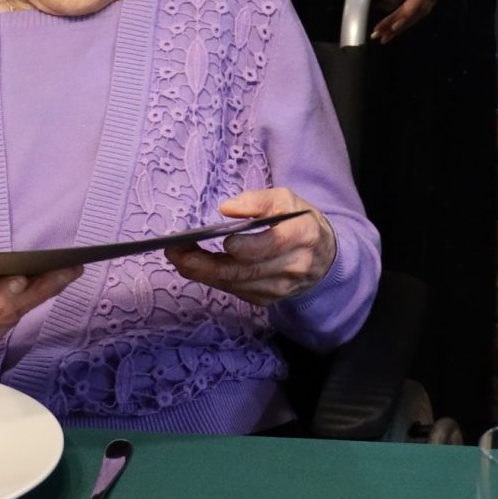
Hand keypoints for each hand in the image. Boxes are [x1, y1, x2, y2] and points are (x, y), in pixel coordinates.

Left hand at [164, 187, 334, 304]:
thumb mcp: (285, 199)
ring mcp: (280, 288)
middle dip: (207, 264)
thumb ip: (257, 200)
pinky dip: (213, 279)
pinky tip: (195, 266)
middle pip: (246, 271)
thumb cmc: (298, 221)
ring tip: (177, 257)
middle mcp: (293, 267)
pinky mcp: (267, 299)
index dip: (249, 247)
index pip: (274, 245)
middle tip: (176, 252)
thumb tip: (227, 209)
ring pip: (236, 284)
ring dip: (203, 272)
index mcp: (303, 235)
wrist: (322, 256)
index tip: (225, 241)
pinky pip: (235, 290)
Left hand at [373, 0, 454, 41]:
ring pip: (426, 7)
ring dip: (408, 23)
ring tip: (388, 34)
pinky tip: (401, 20)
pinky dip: (414, 13)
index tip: (386, 24)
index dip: (402, 14)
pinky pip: (428, 0)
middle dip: (401, 24)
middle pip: (422, 7)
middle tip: (381, 36)